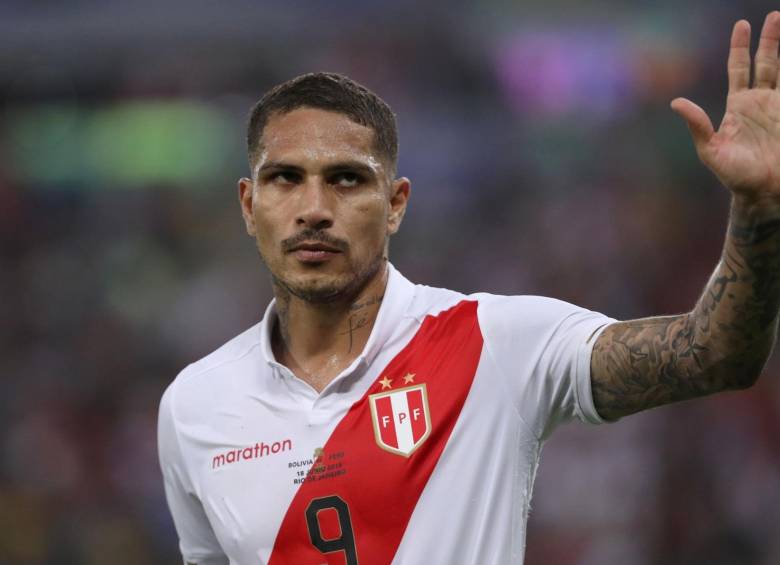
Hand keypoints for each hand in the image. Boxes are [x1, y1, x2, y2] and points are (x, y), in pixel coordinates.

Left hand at [672, 12, 779, 199]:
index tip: (743, 24)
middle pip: (767, 62)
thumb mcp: (711, 151)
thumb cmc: (735, 175)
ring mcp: (779, 108)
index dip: (740, 47)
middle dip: (770, 39)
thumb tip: (676, 102)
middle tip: (774, 16)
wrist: (764, 192)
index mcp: (739, 106)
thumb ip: (697, 126)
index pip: (739, 68)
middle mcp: (761, 102)